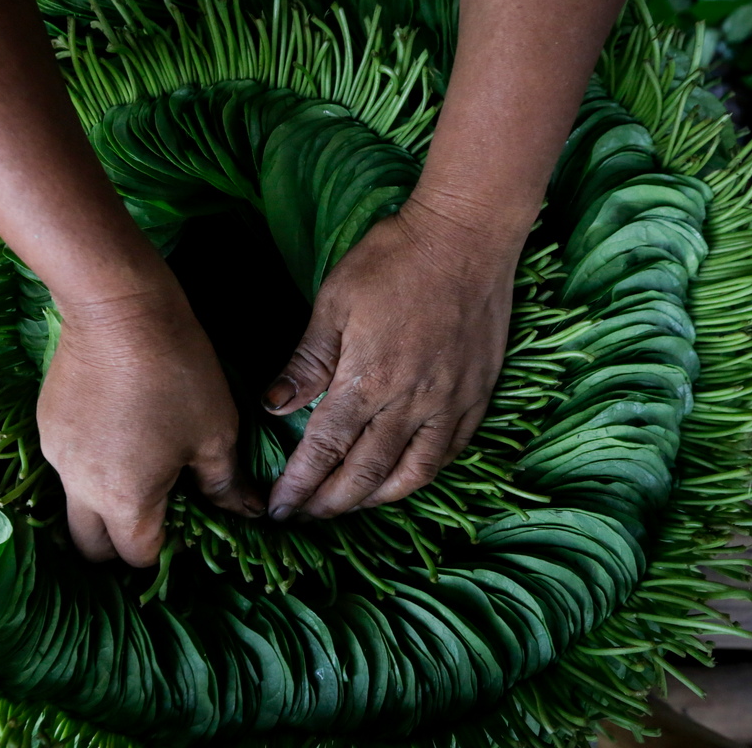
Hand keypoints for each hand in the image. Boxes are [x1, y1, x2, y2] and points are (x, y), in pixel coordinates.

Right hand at [38, 286, 262, 566]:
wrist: (118, 308)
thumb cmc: (177, 374)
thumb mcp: (215, 433)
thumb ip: (225, 483)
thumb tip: (247, 510)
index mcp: (125, 502)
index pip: (139, 556)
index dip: (167, 550)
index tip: (188, 526)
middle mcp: (80, 489)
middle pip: (93, 547)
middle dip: (122, 545)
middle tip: (157, 518)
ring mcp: (57, 456)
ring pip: (76, 505)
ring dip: (104, 505)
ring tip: (140, 471)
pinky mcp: (47, 424)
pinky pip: (67, 465)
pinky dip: (91, 466)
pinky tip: (119, 433)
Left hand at [261, 203, 521, 519]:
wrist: (467, 234)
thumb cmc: (393, 259)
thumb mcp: (335, 302)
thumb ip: (307, 362)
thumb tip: (275, 407)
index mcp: (368, 380)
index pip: (325, 450)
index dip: (300, 485)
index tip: (280, 508)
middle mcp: (410, 403)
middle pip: (365, 474)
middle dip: (331, 503)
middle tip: (306, 516)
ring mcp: (449, 402)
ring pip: (412, 474)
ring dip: (376, 499)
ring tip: (350, 507)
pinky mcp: (477, 395)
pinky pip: (450, 453)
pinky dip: (422, 476)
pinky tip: (403, 479)